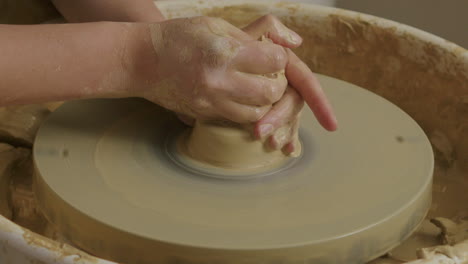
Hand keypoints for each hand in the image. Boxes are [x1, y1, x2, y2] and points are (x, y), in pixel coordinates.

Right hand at [136, 16, 300, 122]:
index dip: (279, 58)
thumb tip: (295, 42)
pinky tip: (238, 97)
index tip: (272, 56)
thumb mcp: (217, 25)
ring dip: (263, 102)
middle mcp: (220, 80)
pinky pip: (237, 120)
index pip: (276, 61)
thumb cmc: (180, 37)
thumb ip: (257, 32)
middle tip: (269, 76)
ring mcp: (211, 102)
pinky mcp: (204, 115)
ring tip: (254, 88)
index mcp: (225, 52)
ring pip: (257, 113)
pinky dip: (245, 111)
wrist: (141, 61)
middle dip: (277, 84)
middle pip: (271, 93)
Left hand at [242, 15, 337, 154]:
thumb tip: (296, 43)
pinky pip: (281, 127)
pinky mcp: (269, 111)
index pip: (306, 83)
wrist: (209, 63)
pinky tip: (286, 150)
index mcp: (284, 65)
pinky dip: (286, 139)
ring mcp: (277, 99)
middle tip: (259, 131)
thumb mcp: (246, 36)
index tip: (330, 125)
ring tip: (270, 143)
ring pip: (288, 119)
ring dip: (282, 131)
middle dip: (280, 119)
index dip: (320, 103)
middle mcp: (284, 82)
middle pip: (292, 104)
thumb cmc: (229, 49)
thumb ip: (269, 31)